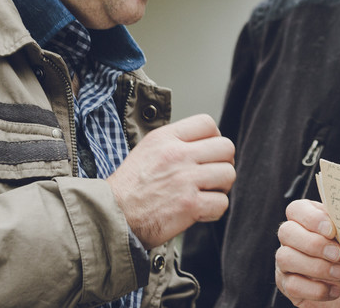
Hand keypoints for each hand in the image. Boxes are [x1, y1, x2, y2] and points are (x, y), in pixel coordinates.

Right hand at [107, 113, 234, 248]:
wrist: (110, 217)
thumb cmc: (128, 188)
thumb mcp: (147, 150)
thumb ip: (175, 143)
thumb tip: (204, 144)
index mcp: (166, 138)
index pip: (207, 123)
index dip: (214, 138)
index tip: (208, 153)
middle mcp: (177, 155)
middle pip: (226, 148)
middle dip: (223, 163)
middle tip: (212, 175)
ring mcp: (185, 180)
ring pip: (229, 174)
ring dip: (221, 187)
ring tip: (206, 193)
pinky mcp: (189, 206)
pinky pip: (222, 203)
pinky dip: (214, 210)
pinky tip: (200, 211)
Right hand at [275, 199, 339, 306]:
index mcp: (307, 219)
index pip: (295, 209)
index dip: (311, 218)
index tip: (332, 230)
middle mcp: (292, 238)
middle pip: (286, 231)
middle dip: (314, 244)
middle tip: (338, 254)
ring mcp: (286, 263)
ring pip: (285, 258)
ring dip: (316, 267)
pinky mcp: (288, 286)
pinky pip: (292, 286)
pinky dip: (316, 289)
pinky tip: (334, 290)